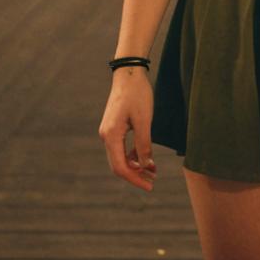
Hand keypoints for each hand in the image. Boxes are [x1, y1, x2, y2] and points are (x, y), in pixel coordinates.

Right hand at [98, 70, 157, 191]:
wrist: (129, 73)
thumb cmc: (137, 94)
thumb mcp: (144, 120)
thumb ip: (144, 144)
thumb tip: (147, 166)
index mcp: (111, 135)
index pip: (120, 167)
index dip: (135, 179)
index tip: (149, 186)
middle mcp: (106, 136)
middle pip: (118, 164)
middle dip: (136, 175)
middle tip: (152, 182)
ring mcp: (109, 131)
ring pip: (120, 157)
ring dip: (136, 166)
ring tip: (153, 171)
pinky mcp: (114, 127)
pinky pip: (122, 147)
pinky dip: (133, 155)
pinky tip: (146, 158)